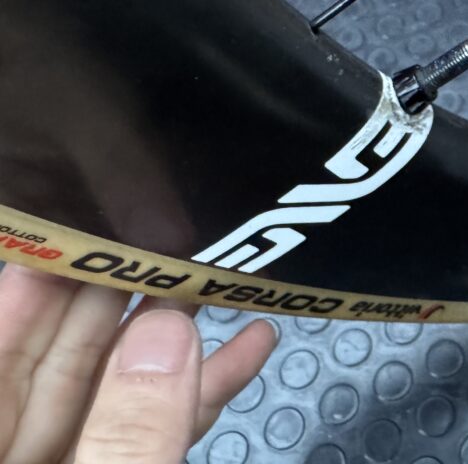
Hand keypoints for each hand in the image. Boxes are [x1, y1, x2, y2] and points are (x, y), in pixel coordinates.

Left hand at [0, 264, 276, 462]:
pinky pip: (153, 431)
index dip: (45, 280)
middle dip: (123, 298)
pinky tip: (247, 349)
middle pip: (59, 361)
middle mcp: (16, 458)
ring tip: (222, 283)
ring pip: (115, 392)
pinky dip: (199, 394)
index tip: (102, 223)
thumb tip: (169, 334)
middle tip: (177, 241)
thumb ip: (127, 434)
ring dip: (174, 338)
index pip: (1, 348)